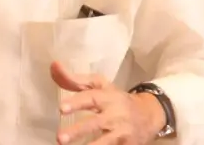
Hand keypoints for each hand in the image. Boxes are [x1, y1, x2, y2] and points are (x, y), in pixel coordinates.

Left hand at [50, 62, 164, 144]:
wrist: (149, 115)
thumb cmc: (115, 98)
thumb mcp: (99, 86)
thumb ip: (74, 79)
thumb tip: (54, 65)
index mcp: (108, 97)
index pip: (92, 98)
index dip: (77, 102)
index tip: (61, 108)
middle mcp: (116, 115)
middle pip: (96, 123)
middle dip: (78, 131)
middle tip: (59, 137)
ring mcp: (122, 133)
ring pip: (105, 142)